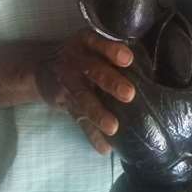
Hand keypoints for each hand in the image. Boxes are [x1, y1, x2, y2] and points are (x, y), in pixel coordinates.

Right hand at [35, 30, 134, 154]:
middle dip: (111, 83)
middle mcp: (75, 61)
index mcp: (85, 42)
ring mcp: (69, 83)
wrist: (44, 67)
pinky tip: (104, 148)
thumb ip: (110, 49)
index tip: (128, 59)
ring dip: (98, 114)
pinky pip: (79, 120)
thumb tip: (147, 59)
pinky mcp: (66, 103)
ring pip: (84, 99)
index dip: (111, 50)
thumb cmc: (82, 53)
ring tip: (113, 127)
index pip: (97, 43)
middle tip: (129, 94)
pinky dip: (92, 135)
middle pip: (94, 71)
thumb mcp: (90, 43)